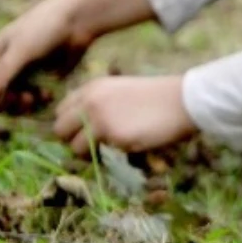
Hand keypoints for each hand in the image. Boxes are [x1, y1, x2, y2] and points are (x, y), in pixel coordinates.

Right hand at [0, 0, 91, 111]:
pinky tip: (48, 95)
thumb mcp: (22, 48)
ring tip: (35, 98)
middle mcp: (7, 66)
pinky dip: (38, 102)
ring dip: (22, 106)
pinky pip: (35, 99)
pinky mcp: (44, 78)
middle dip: (5, 103)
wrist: (78, 19)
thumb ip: (4, 71)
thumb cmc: (45, 26)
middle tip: (22, 99)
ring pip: (15, 101)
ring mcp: (26, 73)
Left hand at [52, 75, 195, 156]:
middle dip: (72, 140)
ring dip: (88, 152)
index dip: (71, 125)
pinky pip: (97, 154)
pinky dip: (107, 155)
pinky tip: (126, 146)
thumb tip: (83, 129)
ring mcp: (99, 118)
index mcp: (92, 87)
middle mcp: (90, 101)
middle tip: (93, 145)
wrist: (182, 100)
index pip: (61, 111)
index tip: (85, 132)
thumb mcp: (121, 91)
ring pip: (73, 147)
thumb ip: (99, 104)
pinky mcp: (112, 135)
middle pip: (60, 129)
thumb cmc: (156, 97)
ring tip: (110, 148)